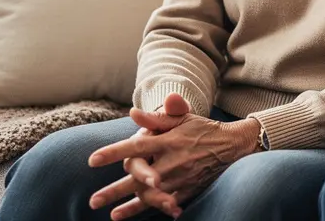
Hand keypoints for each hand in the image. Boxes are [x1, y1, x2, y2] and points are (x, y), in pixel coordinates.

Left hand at [88, 93, 191, 218]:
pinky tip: (137, 215)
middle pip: (138, 178)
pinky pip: (166, 202)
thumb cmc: (202, 128)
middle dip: (114, 191)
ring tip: (111, 214)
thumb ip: (157, 118)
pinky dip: (151, 210)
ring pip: (150, 194)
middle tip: (93, 201)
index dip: (113, 153)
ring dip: (129, 206)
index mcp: (168, 140)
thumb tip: (133, 113)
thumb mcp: (182, 118)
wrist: (231, 144)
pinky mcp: (188, 188)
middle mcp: (173, 160)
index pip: (136, 146)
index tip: (92, 160)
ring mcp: (181, 177)